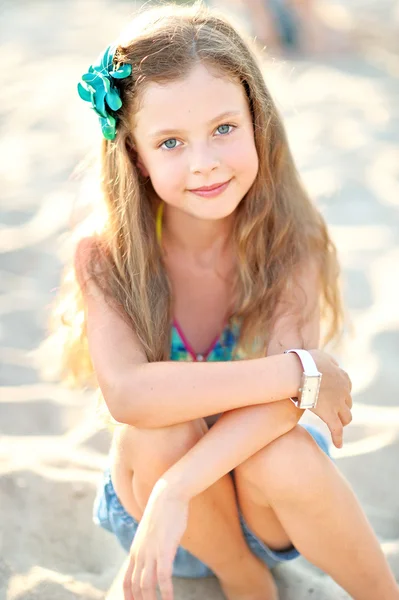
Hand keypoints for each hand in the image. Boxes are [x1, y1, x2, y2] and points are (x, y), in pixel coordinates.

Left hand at [123, 479, 188, 599]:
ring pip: (146, 586)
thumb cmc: (164, 513)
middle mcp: (139, 554)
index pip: (127, 582)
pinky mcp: (164, 550)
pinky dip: (165, 593)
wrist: (168, 495)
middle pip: (135, 587)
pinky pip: (163, 578)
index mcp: (135, 551)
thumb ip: (151, 546)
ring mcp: (150, 553)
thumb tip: (156, 555)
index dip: (129, 598)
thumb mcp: (153, 533)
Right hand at [308, 350, 352, 448]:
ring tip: (338, 426)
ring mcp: (338, 405)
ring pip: (347, 417)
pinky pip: (337, 430)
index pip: (346, 386)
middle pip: (348, 403)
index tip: (333, 395)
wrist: (299, 371)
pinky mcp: (330, 416)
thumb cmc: (305, 361)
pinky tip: (338, 446)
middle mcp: (344, 391)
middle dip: (342, 407)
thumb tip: (333, 366)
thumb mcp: (321, 355)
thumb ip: (329, 361)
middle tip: (334, 411)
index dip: (340, 392)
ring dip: (343, 421)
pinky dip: (338, 439)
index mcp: (342, 376)